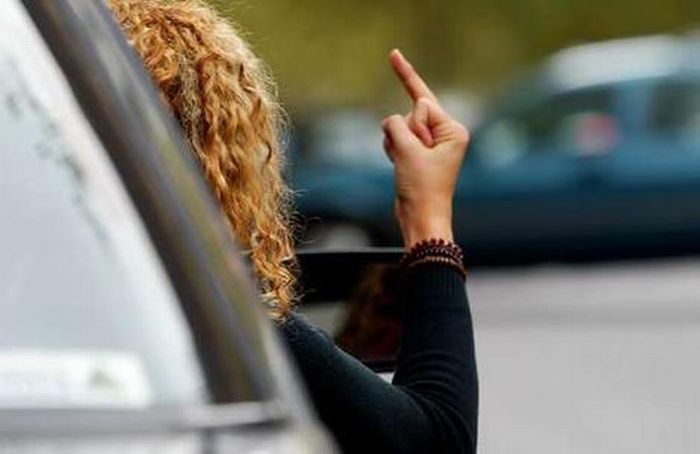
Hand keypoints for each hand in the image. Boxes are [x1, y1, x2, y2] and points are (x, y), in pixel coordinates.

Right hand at [382, 49, 469, 249]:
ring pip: (400, 126)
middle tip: (413, 160)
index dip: (409, 91)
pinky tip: (399, 167)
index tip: (393, 54)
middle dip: (404, 133)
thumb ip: (397, 125)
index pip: (424, 102)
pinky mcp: (418, 154)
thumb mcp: (407, 151)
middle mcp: (445, 134)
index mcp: (453, 130)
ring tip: (406, 167)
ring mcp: (431, 145)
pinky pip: (397, 139)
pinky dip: (392, 150)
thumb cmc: (421, 188)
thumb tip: (391, 121)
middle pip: (412, 113)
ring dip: (396, 144)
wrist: (420, 219)